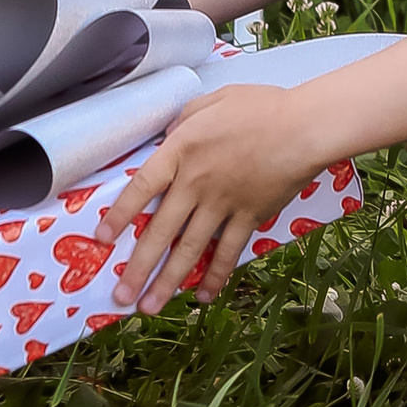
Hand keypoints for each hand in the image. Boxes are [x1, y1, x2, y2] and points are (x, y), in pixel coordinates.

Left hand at [98, 83, 324, 312]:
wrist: (304, 127)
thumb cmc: (261, 107)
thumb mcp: (212, 100)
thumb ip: (184, 118)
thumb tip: (168, 135)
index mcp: (181, 150)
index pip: (141, 188)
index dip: (119, 215)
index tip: (102, 240)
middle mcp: (195, 182)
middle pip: (160, 231)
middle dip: (137, 267)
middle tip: (120, 296)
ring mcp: (222, 203)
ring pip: (189, 249)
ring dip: (168, 281)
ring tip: (149, 306)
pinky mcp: (249, 215)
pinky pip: (228, 251)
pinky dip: (216, 275)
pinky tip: (203, 295)